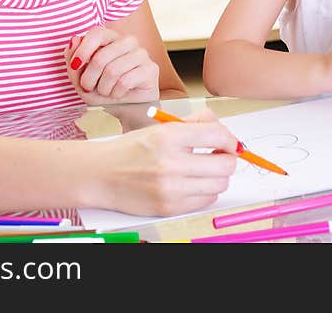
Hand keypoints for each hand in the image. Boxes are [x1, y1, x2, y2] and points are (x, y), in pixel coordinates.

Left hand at [65, 27, 159, 104]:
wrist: (127, 109)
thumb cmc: (104, 90)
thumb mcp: (81, 80)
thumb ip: (74, 61)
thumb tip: (73, 40)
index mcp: (111, 38)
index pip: (97, 33)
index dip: (83, 50)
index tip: (74, 66)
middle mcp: (128, 41)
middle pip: (101, 57)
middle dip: (89, 78)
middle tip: (88, 88)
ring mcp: (141, 53)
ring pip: (112, 70)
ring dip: (103, 88)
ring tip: (106, 92)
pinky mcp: (151, 69)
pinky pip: (125, 81)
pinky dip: (116, 93)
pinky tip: (119, 93)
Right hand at [93, 110, 238, 215]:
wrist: (101, 175)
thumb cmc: (131, 149)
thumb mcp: (160, 127)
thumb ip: (193, 123)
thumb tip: (222, 127)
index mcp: (168, 136)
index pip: (217, 135)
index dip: (230, 139)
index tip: (229, 142)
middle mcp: (170, 163)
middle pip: (225, 164)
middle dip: (227, 158)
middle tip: (219, 156)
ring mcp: (171, 188)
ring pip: (220, 184)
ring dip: (217, 177)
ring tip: (204, 170)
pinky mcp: (170, 208)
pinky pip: (206, 200)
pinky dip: (205, 192)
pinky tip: (193, 183)